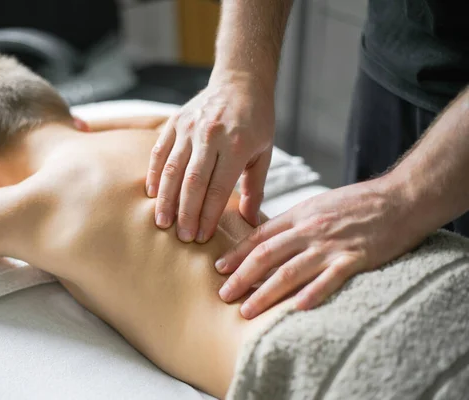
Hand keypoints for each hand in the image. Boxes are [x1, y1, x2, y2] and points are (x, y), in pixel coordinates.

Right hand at [146, 71, 274, 242]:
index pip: (219, 188)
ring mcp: (190, 128)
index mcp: (238, 145)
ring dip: (166, 199)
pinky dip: (154, 174)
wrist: (240, 82)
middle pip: (193, 182)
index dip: (209, 215)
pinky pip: (160, 152)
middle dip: (186, 213)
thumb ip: (256, 188)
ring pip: (172, 169)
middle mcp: (211, 136)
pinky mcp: (175, 122)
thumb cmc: (256, 121)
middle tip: (182, 237)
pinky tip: (152, 194)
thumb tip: (251, 223)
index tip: (203, 237)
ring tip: (162, 222)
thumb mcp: (264, 153)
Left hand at [215, 179, 427, 317]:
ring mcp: (331, 245)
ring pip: (289, 272)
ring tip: (246, 311)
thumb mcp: (319, 204)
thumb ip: (295, 222)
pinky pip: (328, 280)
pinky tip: (294, 309)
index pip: (260, 236)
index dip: (237, 253)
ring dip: (265, 293)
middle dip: (241, 276)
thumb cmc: (358, 202)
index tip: (219, 268)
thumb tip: (269, 238)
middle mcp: (310, 230)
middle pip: (267, 255)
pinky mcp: (354, 259)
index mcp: (300, 215)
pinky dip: (311, 294)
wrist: (400, 198)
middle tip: (223, 295)